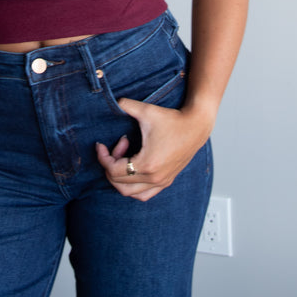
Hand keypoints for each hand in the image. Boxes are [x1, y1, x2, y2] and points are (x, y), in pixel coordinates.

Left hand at [95, 97, 212, 200]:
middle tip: (117, 146)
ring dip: (120, 178)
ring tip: (124, 158)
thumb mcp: (147, 111)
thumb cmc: (173, 120)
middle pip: (118, 183)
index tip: (101, 145)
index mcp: (147, 164)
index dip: (103, 157)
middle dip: (111, 164)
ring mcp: (161, 182)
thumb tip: (114, 102)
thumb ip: (127, 105)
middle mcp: (154, 178)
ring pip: (130, 193)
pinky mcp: (166, 181)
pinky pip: (143, 194)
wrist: (195, 126)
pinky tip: (133, 168)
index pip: (113, 171)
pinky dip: (132, 187)